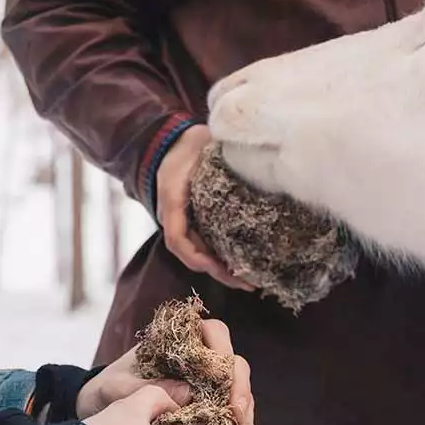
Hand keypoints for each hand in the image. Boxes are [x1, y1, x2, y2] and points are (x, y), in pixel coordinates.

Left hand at [77, 318, 255, 424]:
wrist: (98, 410)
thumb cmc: (108, 389)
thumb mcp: (118, 388)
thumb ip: (146, 387)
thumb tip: (188, 392)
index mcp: (178, 341)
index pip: (212, 331)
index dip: (223, 348)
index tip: (221, 373)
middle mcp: (197, 358)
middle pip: (232, 361)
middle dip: (239, 386)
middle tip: (237, 411)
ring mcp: (204, 382)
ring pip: (237, 386)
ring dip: (244, 408)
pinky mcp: (206, 405)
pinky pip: (230, 409)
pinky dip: (237, 422)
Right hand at [156, 124, 254, 290]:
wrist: (177, 141)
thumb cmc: (189, 144)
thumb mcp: (199, 145)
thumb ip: (219, 153)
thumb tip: (252, 158)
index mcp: (172, 201)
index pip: (177, 240)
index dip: (198, 257)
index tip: (221, 267)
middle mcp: (176, 217)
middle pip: (193, 255)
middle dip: (220, 272)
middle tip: (248, 283)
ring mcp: (186, 221)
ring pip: (202, 254)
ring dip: (224, 270)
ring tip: (251, 280)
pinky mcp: (198, 221)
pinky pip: (208, 245)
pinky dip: (225, 257)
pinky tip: (246, 263)